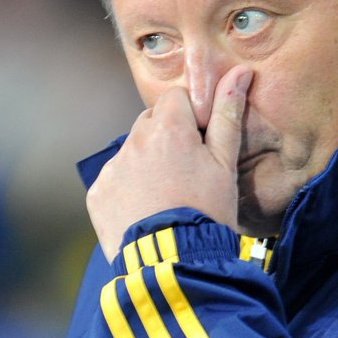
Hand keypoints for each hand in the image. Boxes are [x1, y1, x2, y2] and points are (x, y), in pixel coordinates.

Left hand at [87, 66, 252, 262]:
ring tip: (166, 198)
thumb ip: (228, 115)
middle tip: (186, 174)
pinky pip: (114, 179)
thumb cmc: (207, 212)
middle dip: (167, 139)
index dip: (191, 118)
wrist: (173, 265)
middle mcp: (134, 141)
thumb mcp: (225, 165)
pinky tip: (146, 210)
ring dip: (146, 164)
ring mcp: (112, 168)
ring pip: (132, 152)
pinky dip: (127, 189)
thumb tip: (239, 72)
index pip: (176, 99)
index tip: (200, 145)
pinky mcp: (98, 193)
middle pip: (151, 123)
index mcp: (167, 127)